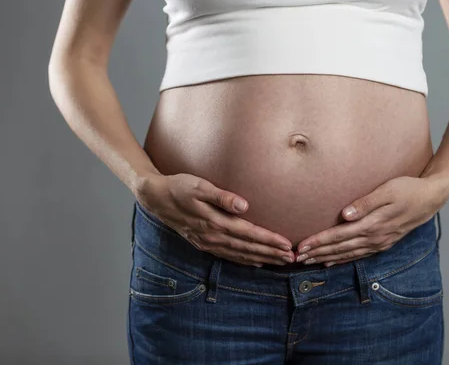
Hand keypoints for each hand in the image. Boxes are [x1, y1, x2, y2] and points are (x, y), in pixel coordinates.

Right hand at [134, 172, 294, 266]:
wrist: (156, 198)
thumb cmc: (179, 187)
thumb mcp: (199, 186)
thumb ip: (222, 196)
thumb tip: (244, 205)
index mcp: (215, 222)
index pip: (249, 234)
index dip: (269, 240)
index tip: (287, 245)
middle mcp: (213, 236)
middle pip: (248, 248)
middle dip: (272, 253)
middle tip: (292, 258)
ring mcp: (208, 242)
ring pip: (240, 254)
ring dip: (262, 259)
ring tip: (281, 262)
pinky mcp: (204, 243)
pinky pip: (229, 256)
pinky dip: (245, 260)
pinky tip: (256, 262)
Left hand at [294, 176, 448, 266]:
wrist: (430, 198)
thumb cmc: (407, 189)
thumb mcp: (387, 190)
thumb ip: (366, 203)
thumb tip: (345, 214)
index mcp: (372, 224)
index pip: (339, 236)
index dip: (319, 241)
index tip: (302, 246)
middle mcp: (374, 238)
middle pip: (340, 248)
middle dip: (317, 253)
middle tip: (297, 258)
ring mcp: (379, 243)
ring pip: (347, 254)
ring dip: (327, 258)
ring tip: (309, 262)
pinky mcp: (383, 243)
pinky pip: (358, 255)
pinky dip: (343, 260)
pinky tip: (331, 262)